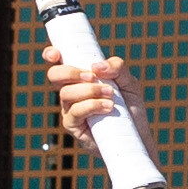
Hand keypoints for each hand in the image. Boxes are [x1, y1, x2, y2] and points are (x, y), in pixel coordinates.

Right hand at [48, 42, 147, 156]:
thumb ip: (117, 68)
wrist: (136, 134)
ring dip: (90, 91)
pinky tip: (108, 107)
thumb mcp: (129, 82)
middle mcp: (71, 91)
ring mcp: (69, 108)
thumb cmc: (129, 106)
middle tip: (92, 76)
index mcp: (80, 77)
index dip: (51, 55)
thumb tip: (96, 65)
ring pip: (65, 93)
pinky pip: (75, 112)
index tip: (56, 54)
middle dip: (70, 72)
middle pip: (55, 75)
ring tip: (111, 95)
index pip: (59, 63)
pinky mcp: (73, 125)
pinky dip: (92, 106)